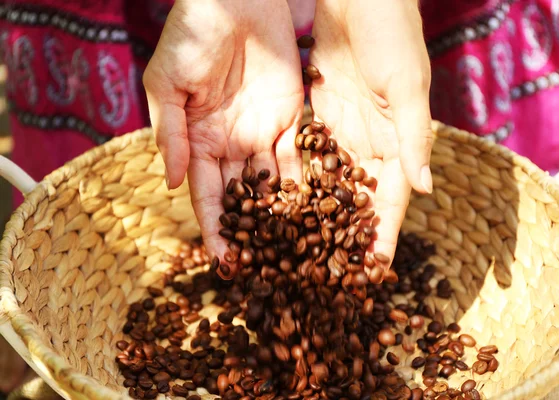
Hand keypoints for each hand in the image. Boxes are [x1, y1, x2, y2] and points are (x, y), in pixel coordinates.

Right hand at [144, 0, 304, 257]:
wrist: (236, 0)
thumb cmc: (191, 36)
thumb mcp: (167, 83)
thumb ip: (170, 134)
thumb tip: (173, 184)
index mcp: (196, 142)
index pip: (206, 196)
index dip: (214, 229)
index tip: (225, 262)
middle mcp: (229, 146)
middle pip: (240, 200)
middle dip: (250, 234)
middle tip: (265, 270)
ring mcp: (260, 135)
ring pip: (270, 186)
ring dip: (280, 218)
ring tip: (295, 253)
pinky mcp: (289, 120)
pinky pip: (298, 158)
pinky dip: (305, 185)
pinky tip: (315, 213)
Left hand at [309, 0, 432, 263]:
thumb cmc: (392, 34)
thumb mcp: (406, 85)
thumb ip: (413, 138)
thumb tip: (424, 190)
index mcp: (399, 143)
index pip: (391, 202)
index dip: (383, 238)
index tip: (372, 275)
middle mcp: (372, 146)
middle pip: (359, 203)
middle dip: (346, 240)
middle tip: (328, 276)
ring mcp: (344, 134)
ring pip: (332, 187)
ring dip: (318, 219)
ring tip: (297, 253)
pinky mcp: (320, 119)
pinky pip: (309, 159)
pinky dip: (299, 184)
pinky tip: (281, 209)